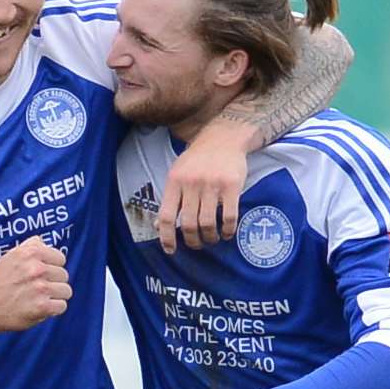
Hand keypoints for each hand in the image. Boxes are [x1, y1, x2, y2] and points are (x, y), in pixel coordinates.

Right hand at [0, 237, 71, 332]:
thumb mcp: (11, 255)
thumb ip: (30, 246)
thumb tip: (44, 241)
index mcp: (31, 253)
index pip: (60, 258)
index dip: (52, 267)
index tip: (42, 274)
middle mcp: (37, 268)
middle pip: (64, 275)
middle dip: (53, 282)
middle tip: (37, 288)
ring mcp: (40, 288)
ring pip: (66, 291)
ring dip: (55, 296)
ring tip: (39, 298)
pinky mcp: (42, 307)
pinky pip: (62, 306)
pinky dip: (53, 309)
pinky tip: (41, 308)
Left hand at [156, 121, 251, 252]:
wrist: (223, 137)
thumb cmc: (197, 160)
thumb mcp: (177, 174)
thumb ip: (170, 199)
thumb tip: (157, 226)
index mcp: (174, 181)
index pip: (166, 216)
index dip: (166, 237)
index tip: (170, 250)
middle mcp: (191, 183)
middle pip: (188, 223)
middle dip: (192, 241)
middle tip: (197, 244)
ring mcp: (212, 184)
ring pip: (208, 223)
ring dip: (210, 237)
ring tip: (212, 239)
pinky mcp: (232, 185)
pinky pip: (228, 216)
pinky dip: (227, 230)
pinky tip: (226, 233)